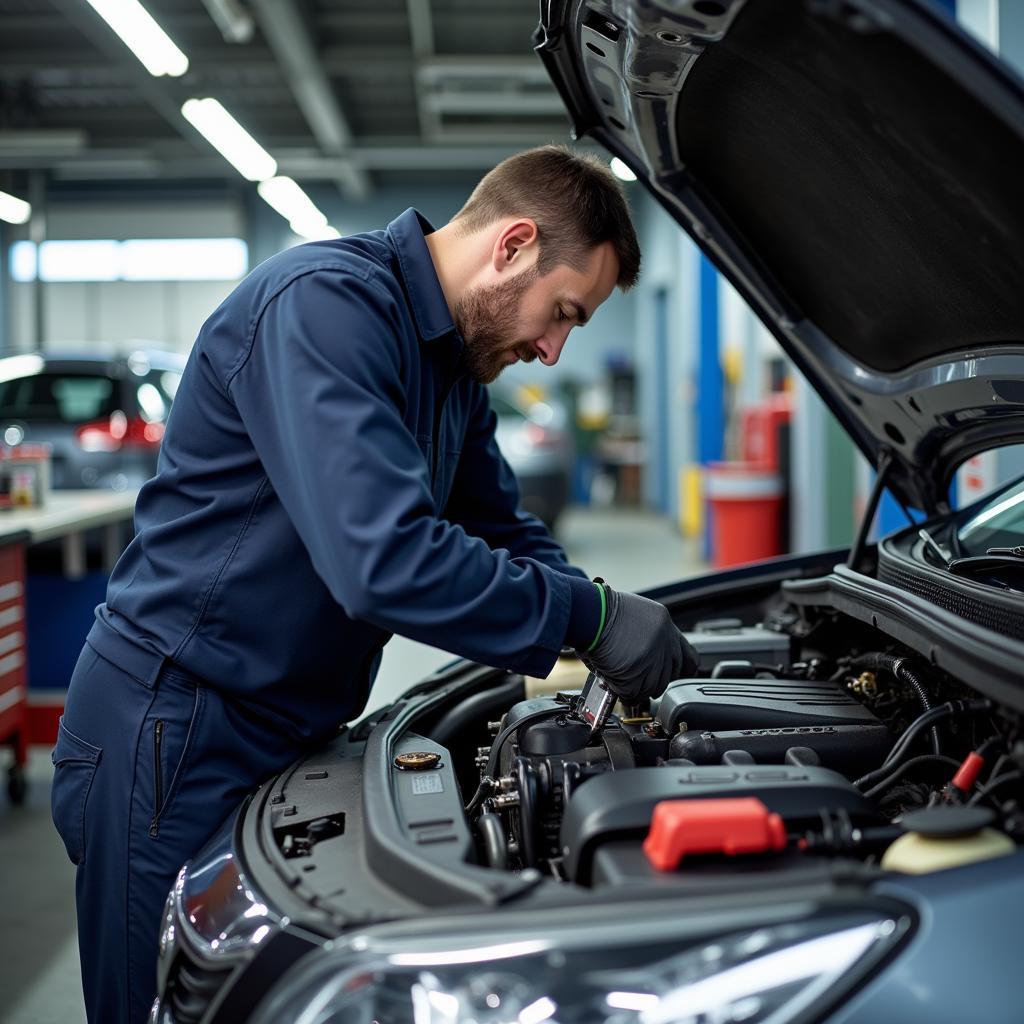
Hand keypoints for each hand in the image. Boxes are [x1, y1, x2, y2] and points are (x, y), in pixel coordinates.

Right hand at [579, 584, 697, 701]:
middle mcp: (664, 642)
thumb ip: (648, 633)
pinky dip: (623, 692)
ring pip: (653, 687)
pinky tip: (613, 681)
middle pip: (671, 674)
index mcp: (664, 623)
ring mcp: (652, 660)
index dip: (679, 667)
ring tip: (620, 676)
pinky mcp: (636, 676)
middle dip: (655, 678)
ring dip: (638, 686)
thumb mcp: (634, 613)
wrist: (587, 613)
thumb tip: (646, 652)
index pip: (688, 656)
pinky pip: (633, 694)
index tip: (672, 672)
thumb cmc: (599, 609)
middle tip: (637, 675)